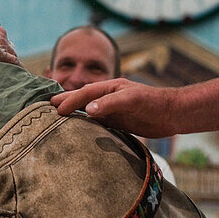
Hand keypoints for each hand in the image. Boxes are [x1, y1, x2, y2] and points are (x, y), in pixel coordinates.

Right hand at [50, 79, 176, 136]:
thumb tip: (88, 109)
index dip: (70, 100)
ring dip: (73, 113)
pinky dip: (85, 124)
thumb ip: (110, 103)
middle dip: (65, 101)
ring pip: (87, 111)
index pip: (84, 94)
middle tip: (46, 106)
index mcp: (109, 88)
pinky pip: (97, 123)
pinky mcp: (119, 122)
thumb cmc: (154, 102)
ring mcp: (112, 110)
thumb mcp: (132, 100)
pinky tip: (78, 130)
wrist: (172, 114)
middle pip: (82, 99)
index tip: (56, 109)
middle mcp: (108, 98)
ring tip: (56, 117)